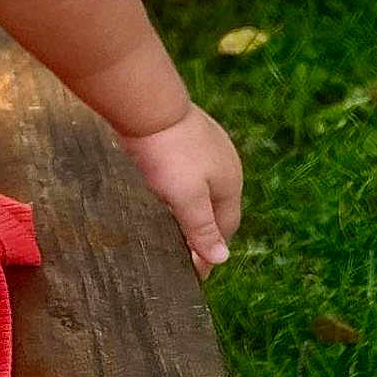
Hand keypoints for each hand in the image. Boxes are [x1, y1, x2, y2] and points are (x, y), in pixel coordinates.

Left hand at [113, 103, 241, 279]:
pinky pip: (188, 167)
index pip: (226, 227)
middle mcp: (225, 162)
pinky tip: (163, 188)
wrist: (145, 103)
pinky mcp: (186, 132)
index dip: (210, 251)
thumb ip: (202, 228)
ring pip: (202, 185)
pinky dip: (180, 185)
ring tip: (171, 225)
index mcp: (231, 182)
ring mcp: (207, 144)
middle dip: (203, 230)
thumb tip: (222, 259)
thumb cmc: (167, 153)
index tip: (195, 273)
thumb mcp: (186, 197)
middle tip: (183, 253)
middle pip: (217, 207)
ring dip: (191, 206)